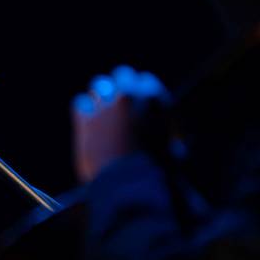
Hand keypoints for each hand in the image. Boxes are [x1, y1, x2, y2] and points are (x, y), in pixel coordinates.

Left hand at [72, 65, 168, 182]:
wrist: (128, 185)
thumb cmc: (155, 172)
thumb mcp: (173, 153)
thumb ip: (172, 142)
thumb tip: (178, 147)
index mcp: (154, 100)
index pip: (148, 81)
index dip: (146, 94)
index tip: (145, 107)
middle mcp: (128, 97)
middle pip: (123, 74)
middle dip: (123, 86)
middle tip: (122, 102)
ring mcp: (105, 106)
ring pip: (99, 84)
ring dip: (102, 95)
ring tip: (103, 110)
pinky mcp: (85, 120)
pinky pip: (80, 102)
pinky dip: (84, 110)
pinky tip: (87, 119)